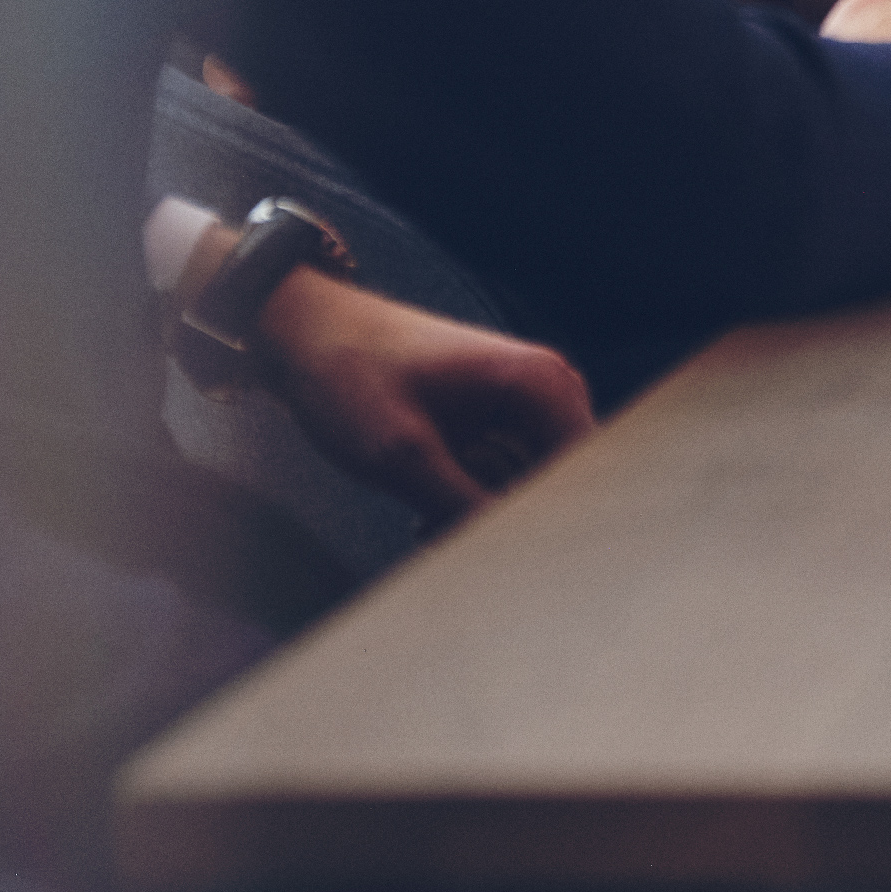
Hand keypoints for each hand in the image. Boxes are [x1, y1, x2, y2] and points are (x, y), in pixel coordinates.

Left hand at [254, 268, 593, 523]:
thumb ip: (467, 509)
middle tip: (441, 540)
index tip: (500, 559)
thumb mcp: (403, 457)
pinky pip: (504, 479)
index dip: (550, 528)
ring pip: (529, 490)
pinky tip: (425, 514)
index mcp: (540, 383)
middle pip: (560, 488)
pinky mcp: (495, 421)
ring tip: (423, 525)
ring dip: (483, 518)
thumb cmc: (350, 375)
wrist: (303, 332)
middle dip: (508, 526)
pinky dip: (469, 503)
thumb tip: (516, 557)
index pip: (587, 478)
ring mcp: (521, 405)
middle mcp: (545, 390)